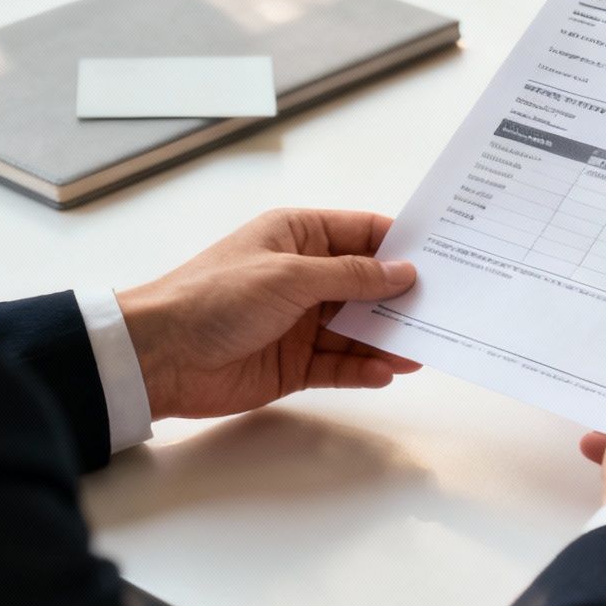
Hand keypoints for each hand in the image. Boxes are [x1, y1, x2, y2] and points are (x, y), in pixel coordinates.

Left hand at [115, 209, 419, 420]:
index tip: (444, 257)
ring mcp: (300, 322)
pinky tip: (386, 372)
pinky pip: (340, 365)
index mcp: (297, 237)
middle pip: (367, 285)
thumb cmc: (215, 297)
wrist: (159, 357)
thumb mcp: (291, 276)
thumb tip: (402, 272)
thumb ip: (352, 276)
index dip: (401, 245)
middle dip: (402, 297)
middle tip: (445, 308)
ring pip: (358, 329)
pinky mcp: (294, 364)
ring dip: (388, 338)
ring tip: (423, 348)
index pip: (362, 234)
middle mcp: (303, 276)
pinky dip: (363, 369)